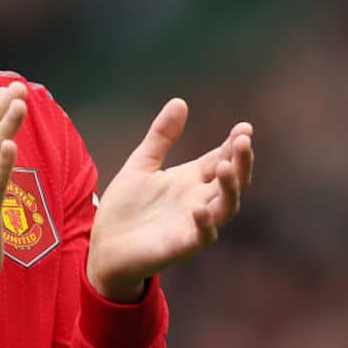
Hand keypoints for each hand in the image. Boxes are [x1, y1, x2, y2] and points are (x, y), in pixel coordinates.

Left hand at [86, 98, 252, 301]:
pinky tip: (200, 208)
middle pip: (231, 181)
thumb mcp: (141, 164)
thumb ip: (161, 137)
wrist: (103, 246)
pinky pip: (201, 237)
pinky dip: (205, 224)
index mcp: (190, 180)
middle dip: (240, 162)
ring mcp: (192, 224)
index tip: (244, 127)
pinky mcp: (180, 246)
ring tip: (224, 167)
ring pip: (225, 208)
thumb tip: (180, 101)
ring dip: (229, 189)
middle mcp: (198, 200)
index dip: (234, 144)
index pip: (221, 158)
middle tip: (243, 141)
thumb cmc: (125, 208)